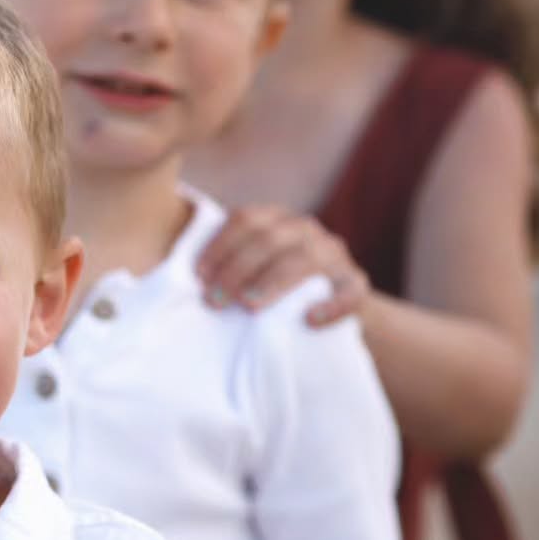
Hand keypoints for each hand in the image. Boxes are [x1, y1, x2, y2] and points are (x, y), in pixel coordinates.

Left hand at [195, 206, 368, 326]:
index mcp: (277, 220)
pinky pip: (349, 292)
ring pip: (306, 260)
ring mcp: (335, 256)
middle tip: (215, 302)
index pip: (246, 219)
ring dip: (274, 283)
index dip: (219, 246)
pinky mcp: (356, 285)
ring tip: (251, 306)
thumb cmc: (277, 291)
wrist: (335, 308)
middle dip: (237, 270)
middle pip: (271, 239)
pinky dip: (330, 305)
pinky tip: (309, 320)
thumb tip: (182, 281)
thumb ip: (229, 265)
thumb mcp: (253, 270)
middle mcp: (307, 231)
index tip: (198, 277)